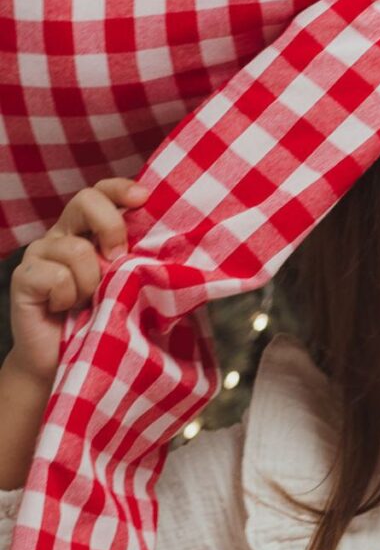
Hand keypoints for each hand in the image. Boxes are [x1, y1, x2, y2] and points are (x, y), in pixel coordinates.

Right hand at [6, 179, 149, 384]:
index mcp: (91, 231)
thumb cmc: (108, 318)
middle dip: (111, 226)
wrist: (70, 360)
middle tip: (119, 260)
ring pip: (76, 248)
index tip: (144, 199)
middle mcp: (64, 235)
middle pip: (85, 199)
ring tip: (89, 301)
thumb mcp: (133, 283)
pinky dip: (68, 296)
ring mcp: (41, 254)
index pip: (102, 191)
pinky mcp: (23, 278)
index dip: (120, 189)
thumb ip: (146, 260)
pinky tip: (66, 309)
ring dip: (92, 281)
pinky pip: (55, 276)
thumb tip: (185, 246)